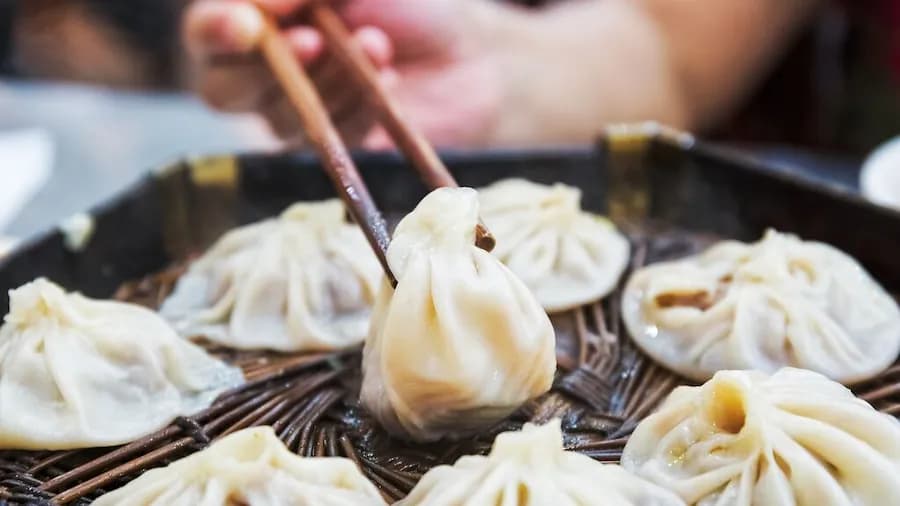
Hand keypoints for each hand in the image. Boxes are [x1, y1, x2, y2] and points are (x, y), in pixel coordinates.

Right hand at [184, 0, 505, 147]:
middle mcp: (264, 65)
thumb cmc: (413, 5)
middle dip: (266, 66)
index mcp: (260, 15)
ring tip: (378, 46)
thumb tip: (260, 4)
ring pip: (275, 117)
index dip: (216, 29)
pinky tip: (388, 80)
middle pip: (219, 89)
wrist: (472, 55)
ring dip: (329, 80)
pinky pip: (323, 139)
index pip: (206, 28)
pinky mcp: (331, 145)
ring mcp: (295, 110)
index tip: (248, 23)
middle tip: (316, 41)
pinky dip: (356, 108)